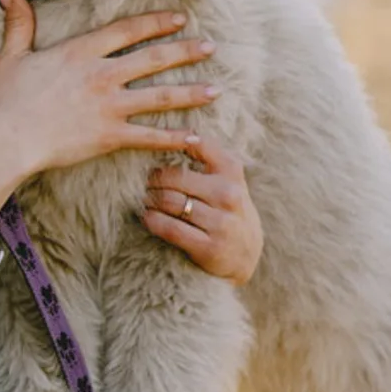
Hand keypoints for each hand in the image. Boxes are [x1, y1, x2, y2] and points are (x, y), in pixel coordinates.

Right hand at [0, 0, 217, 208]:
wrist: (8, 140)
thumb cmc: (6, 100)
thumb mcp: (11, 56)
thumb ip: (18, 22)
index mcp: (80, 53)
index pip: (128, 31)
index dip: (156, 23)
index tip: (179, 19)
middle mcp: (102, 75)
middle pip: (153, 58)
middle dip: (185, 51)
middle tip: (210, 47)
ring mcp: (109, 106)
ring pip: (160, 96)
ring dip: (190, 92)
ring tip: (215, 89)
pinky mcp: (110, 136)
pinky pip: (150, 136)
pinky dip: (174, 138)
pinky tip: (195, 137)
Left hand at [143, 135, 263, 284]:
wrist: (244, 256)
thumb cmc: (228, 211)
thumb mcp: (229, 181)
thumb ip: (210, 159)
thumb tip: (183, 135)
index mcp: (233, 173)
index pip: (201, 146)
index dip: (174, 143)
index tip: (159, 149)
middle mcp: (229, 195)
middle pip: (174, 178)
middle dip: (153, 180)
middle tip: (145, 183)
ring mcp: (221, 222)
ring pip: (168, 202)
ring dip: (149, 201)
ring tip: (146, 200)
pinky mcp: (208, 246)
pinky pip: (168, 227)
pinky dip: (151, 220)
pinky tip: (148, 217)